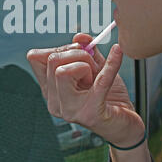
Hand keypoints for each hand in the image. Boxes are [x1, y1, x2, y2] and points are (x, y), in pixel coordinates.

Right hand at [27, 33, 145, 146]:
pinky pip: (100, 81)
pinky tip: (118, 52)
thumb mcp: (96, 69)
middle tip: (91, 64)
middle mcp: (55, 102)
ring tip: (97, 76)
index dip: (57, 48)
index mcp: (51, 90)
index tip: (75, 51)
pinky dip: (111, 64)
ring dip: (86, 65)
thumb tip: (79, 36)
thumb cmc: (108, 97)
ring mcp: (70, 110)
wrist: (125, 125)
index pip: (35, 58)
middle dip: (76, 54)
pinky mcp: (91, 113)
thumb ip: (88, 51)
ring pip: (63, 72)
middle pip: (52, 61)